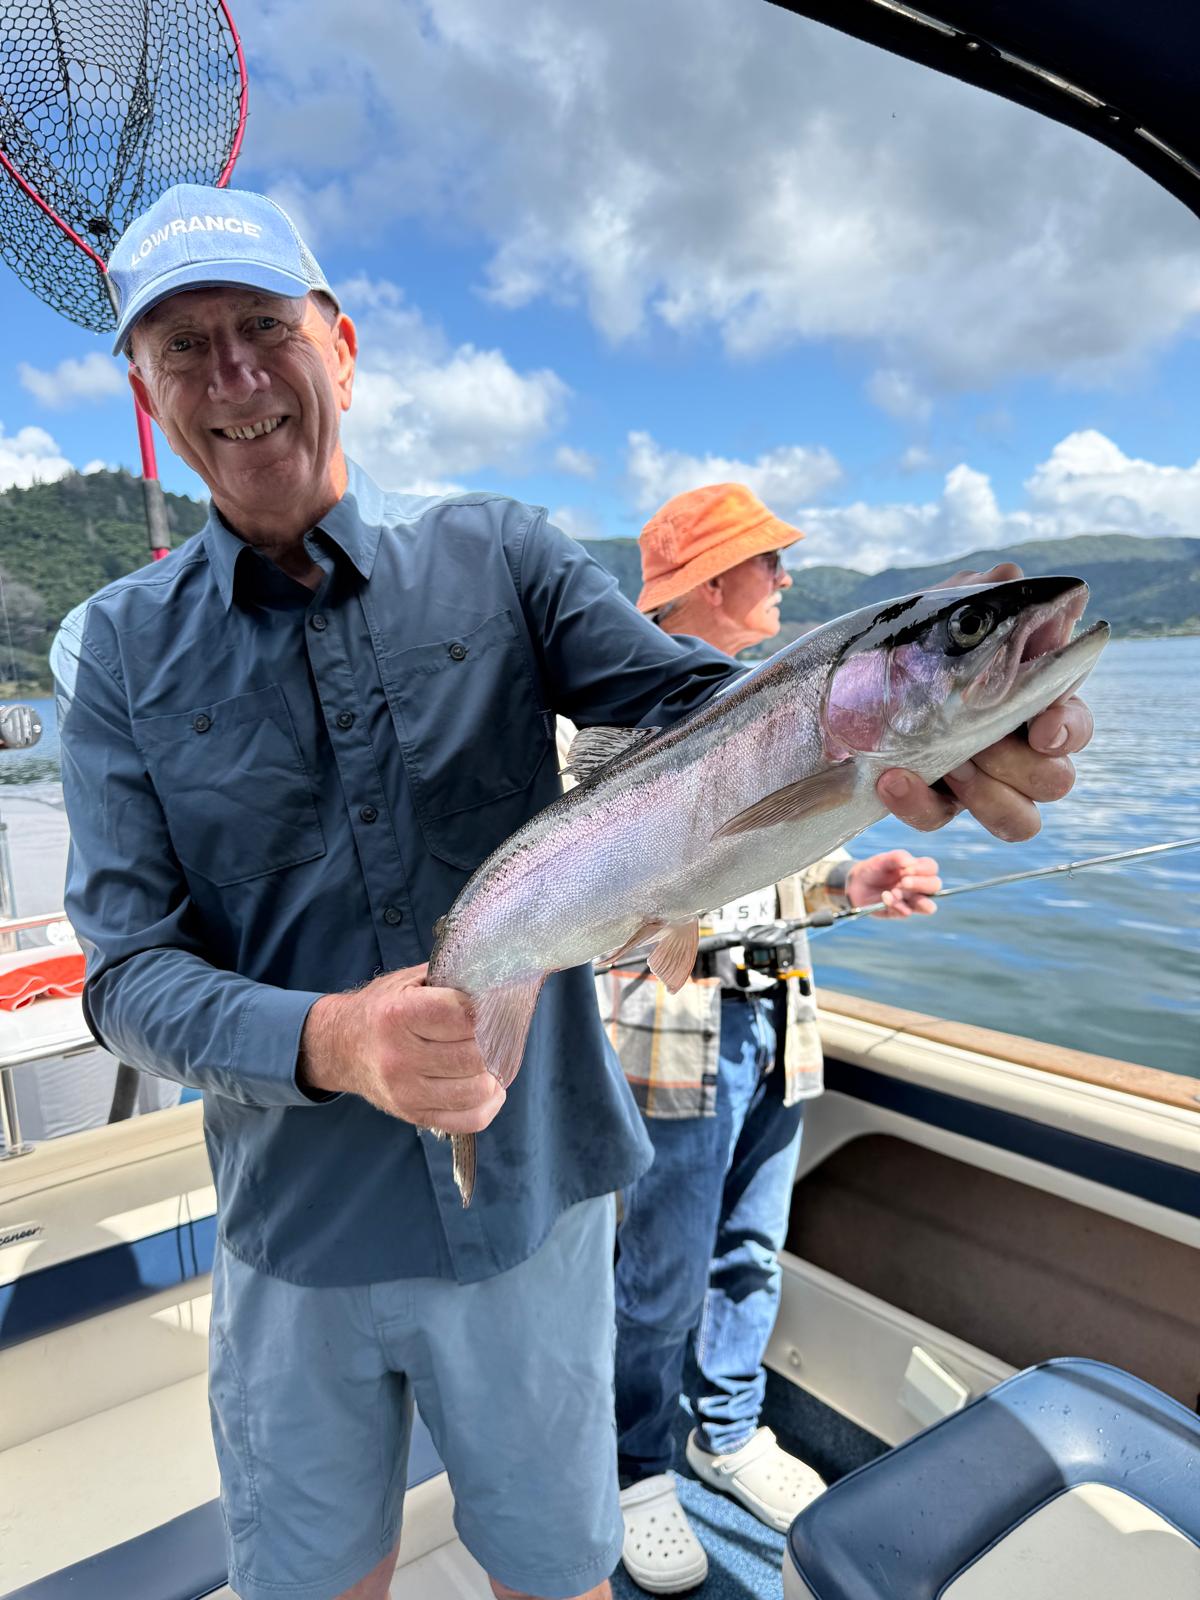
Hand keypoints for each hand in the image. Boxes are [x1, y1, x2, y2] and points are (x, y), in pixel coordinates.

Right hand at [298, 963, 503, 1132]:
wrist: (342, 1047)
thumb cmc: (382, 1009)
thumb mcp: (408, 981)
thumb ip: (448, 978)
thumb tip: (495, 984)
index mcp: (397, 1016)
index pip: (463, 1016)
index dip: (484, 1010)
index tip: (486, 1007)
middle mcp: (399, 1057)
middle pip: (474, 1055)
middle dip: (491, 1042)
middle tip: (491, 1033)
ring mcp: (406, 1092)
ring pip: (477, 1090)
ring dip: (492, 1073)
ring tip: (489, 1059)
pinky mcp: (414, 1115)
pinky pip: (470, 1120)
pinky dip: (488, 1104)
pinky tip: (485, 1086)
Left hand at [846, 850, 940, 917]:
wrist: (856, 884)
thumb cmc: (873, 870)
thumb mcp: (882, 860)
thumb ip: (897, 857)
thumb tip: (911, 862)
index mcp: (916, 870)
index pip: (932, 868)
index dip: (923, 869)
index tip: (906, 869)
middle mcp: (918, 887)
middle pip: (935, 886)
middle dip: (920, 884)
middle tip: (903, 882)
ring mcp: (910, 901)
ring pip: (928, 906)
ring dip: (915, 900)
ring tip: (895, 892)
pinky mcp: (899, 912)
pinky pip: (906, 913)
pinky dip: (895, 904)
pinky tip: (884, 897)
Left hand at [877, 562, 1094, 841]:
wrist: (845, 680)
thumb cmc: (916, 644)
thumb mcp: (944, 614)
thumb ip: (981, 597)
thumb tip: (1009, 577)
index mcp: (1031, 704)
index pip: (1074, 726)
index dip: (1068, 730)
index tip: (1045, 729)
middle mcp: (1017, 754)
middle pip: (1056, 781)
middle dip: (1020, 765)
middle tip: (980, 741)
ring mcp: (979, 786)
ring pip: (1019, 822)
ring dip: (987, 795)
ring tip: (949, 762)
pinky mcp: (934, 806)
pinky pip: (938, 821)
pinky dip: (918, 804)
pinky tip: (892, 777)